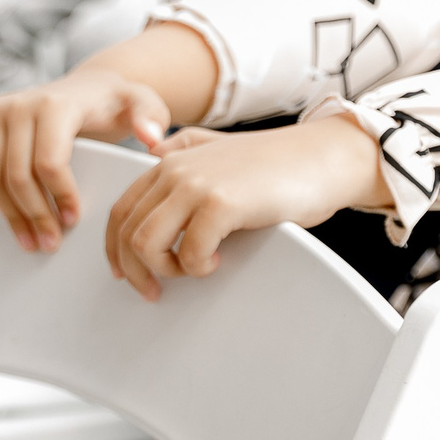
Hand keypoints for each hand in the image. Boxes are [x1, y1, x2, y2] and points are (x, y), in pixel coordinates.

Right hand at [0, 66, 174, 251]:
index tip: (74, 220)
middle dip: (34, 214)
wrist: (86, 87)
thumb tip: (150, 139)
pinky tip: (16, 218)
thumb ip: (151, 119)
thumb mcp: (143, 104)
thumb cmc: (114, 102)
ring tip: (32, 240)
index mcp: (54, 104)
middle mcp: (17, 104)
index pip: (48, 161)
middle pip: (16, 173)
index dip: (59, 197)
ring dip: (11, 213)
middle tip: (51, 242)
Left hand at [101, 114, 393, 300]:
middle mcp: (173, 170)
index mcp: (168, 163)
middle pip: (128, 231)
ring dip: (165, 269)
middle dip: (136, 270)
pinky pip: (189, 251)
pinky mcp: (222, 203)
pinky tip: (216, 262)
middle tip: (155, 291)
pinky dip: (197, 267)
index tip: (124, 274)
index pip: (121, 211)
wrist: (324, 156)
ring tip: (193, 270)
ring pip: (146, 242)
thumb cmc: (278, 163)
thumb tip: (152, 150)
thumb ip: (184, 148)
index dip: (115, 248)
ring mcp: (195, 184)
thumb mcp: (220, 149)